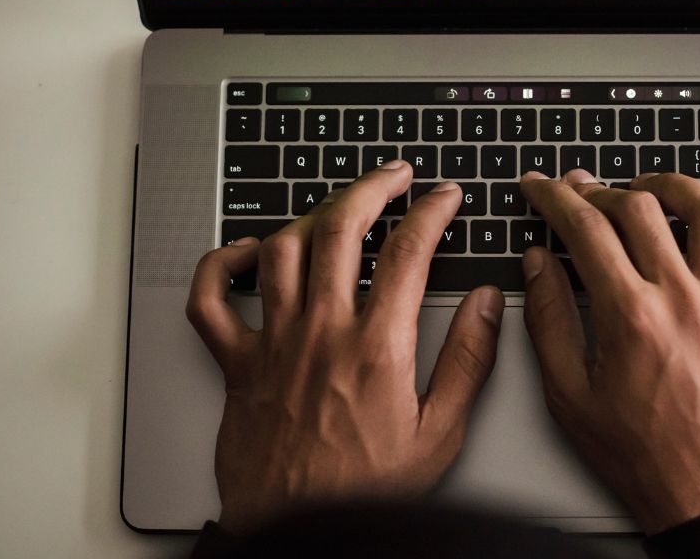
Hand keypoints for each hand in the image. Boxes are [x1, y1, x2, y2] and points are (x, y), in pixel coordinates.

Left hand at [186, 160, 505, 532]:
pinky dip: (221, 264)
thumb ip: (469, 363)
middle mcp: (320, 332)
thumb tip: (487, 306)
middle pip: (341, 228)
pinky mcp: (236, 363)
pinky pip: (212, 298)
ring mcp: (273, 342)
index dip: (430, 211)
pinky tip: (246, 252)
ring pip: (282, 248)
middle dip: (372, 187)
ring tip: (337, 207)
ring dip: (311, 215)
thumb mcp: (439, 435)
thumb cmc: (363, 494)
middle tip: (393, 175)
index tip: (444, 196)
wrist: (296, 532)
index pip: (408, 252)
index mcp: (376, 347)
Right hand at [518, 169, 699, 533]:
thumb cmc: (641, 456)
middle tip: (584, 191)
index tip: (543, 187)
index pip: (585, 228)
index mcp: (629, 316)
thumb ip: (549, 321)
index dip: (556, 197)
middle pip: (641, 209)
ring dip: (678, 187)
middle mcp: (681, 300)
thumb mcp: (570, 395)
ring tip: (653, 188)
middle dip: (602, 189)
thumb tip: (538, 266)